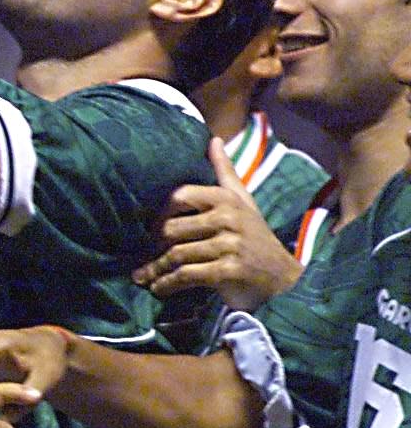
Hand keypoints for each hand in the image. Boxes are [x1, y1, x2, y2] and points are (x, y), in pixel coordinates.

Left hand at [134, 136, 302, 310]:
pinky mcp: (229, 270)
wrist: (284, 278)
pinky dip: (169, 283)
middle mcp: (228, 218)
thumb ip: (225, 171)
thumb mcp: (243, 201)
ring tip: (142, 277)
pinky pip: (188, 274)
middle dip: (154, 246)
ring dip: (155, 269)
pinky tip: (158, 288)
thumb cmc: (256, 236)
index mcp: (226, 198)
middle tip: (143, 255)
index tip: (149, 228)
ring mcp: (229, 244)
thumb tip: (214, 139)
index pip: (179, 196)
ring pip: (177, 254)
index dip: (160, 213)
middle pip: (173, 229)